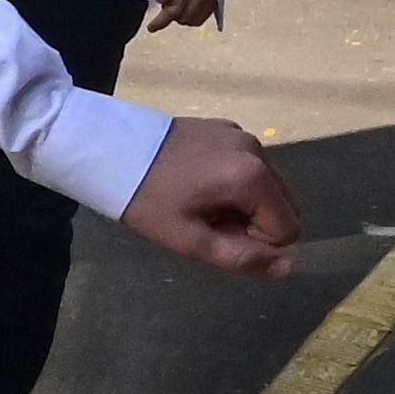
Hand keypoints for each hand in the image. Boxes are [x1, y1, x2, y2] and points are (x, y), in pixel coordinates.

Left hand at [118, 114, 297, 276]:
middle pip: (283, 205)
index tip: (215, 233)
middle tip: (205, 220)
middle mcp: (257, 150)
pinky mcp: (226, 127)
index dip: (255, 242)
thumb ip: (241, 257)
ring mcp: (243, 134)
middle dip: (252, 222)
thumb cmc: (146, 200)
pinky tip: (196, 181)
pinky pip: (248, 165)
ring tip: (198, 201)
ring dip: (243, 203)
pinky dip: (233, 180)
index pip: (288, 229)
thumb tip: (287, 267)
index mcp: (253, 176)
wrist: (107, 150)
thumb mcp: (189, 240)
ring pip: (268, 186)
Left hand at [142, 0, 221, 32]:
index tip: (151, 27)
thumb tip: (164, 0)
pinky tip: (188, 6)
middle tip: (165, 5)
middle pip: (186, 17)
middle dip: (173, 16)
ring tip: (177, 3)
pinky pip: (207, 13)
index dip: (160, 21)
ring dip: (184, 17)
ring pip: (197, 19)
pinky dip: (196, 14)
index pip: (174, 10)